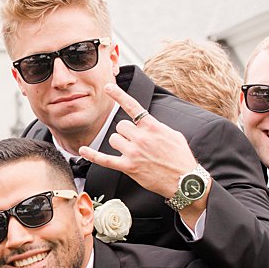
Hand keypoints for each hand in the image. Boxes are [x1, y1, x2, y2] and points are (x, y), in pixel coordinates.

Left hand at [75, 84, 206, 222]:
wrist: (185, 181)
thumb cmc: (181, 158)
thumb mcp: (173, 135)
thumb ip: (157, 127)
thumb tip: (147, 124)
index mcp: (152, 126)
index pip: (133, 106)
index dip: (119, 95)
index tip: (109, 87)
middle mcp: (141, 137)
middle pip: (120, 126)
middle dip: (126, 133)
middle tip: (137, 142)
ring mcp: (133, 152)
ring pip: (114, 139)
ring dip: (120, 143)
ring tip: (133, 152)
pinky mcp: (128, 167)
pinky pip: (105, 159)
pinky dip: (92, 155)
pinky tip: (83, 150)